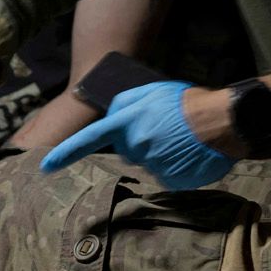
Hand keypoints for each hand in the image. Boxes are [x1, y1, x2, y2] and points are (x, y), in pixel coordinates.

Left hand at [39, 80, 235, 189]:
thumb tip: (112, 114)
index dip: (67, 152)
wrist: (224, 120)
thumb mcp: (153, 91)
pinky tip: (187, 153)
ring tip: (181, 139)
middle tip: (166, 128)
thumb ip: (127, 103)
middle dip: (142, 141)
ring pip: (148, 162)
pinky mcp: (169, 179)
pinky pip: (165, 175)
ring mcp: (152, 164)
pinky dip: (174, 167)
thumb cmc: (189, 102)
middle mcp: (136, 144)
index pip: (90, 138)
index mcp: (128, 120)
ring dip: (160, 153)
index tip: (46, 166)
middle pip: (129, 149)